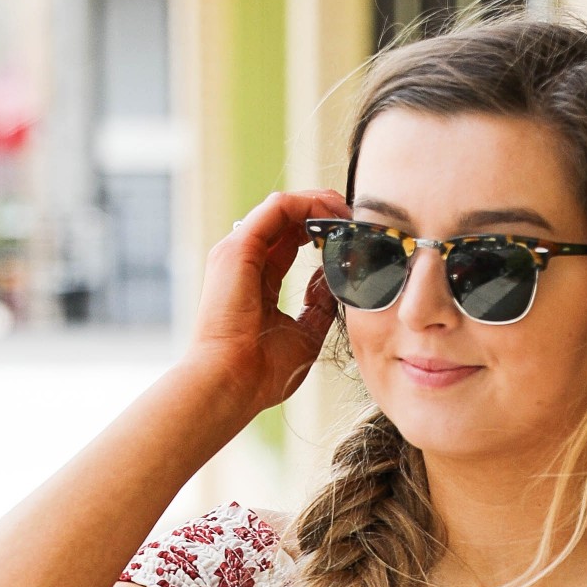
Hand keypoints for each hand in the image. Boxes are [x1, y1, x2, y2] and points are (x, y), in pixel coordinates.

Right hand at [188, 189, 344, 417]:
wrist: (231, 383)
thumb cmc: (261, 372)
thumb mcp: (304, 333)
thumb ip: (318, 304)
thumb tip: (335, 280)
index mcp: (256, 280)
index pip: (290, 241)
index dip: (322, 233)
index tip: (351, 237)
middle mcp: (244, 260)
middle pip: (286, 218)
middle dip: (323, 211)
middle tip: (356, 217)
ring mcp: (238, 250)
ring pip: (283, 206)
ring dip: (320, 202)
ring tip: (348, 212)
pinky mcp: (239, 246)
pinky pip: (278, 208)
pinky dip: (308, 204)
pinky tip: (332, 214)